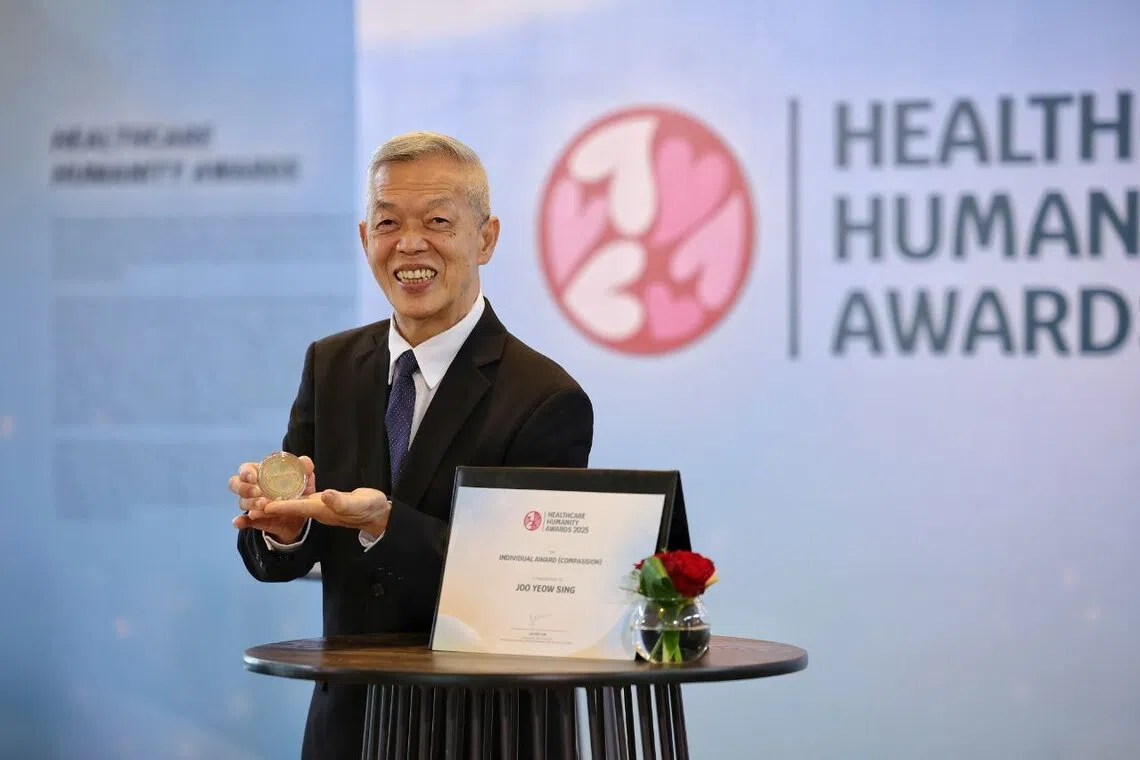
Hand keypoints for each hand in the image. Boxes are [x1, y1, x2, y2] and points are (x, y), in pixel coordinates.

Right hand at [229, 456, 314, 542]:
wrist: (302, 515)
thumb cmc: (299, 490)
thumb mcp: (304, 478)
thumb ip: (304, 467)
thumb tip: (304, 461)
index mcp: (260, 473)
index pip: (245, 469)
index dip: (246, 472)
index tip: (254, 477)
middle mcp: (252, 488)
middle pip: (236, 484)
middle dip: (245, 488)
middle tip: (259, 492)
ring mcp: (251, 504)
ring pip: (242, 502)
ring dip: (251, 503)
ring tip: (264, 505)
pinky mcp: (254, 520)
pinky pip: (243, 521)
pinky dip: (240, 521)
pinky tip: (239, 522)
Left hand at [262, 487, 391, 537]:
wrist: (378, 515)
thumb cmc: (370, 508)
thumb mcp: (358, 503)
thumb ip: (342, 501)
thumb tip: (326, 495)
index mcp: (324, 509)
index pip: (298, 508)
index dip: (280, 507)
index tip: (262, 506)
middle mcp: (318, 510)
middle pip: (290, 509)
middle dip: (271, 508)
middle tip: (249, 505)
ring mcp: (319, 507)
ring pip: (293, 506)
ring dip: (275, 504)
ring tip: (256, 500)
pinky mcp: (323, 503)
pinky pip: (301, 501)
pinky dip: (288, 499)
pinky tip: (279, 493)